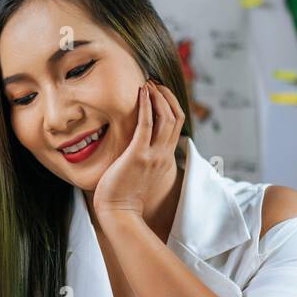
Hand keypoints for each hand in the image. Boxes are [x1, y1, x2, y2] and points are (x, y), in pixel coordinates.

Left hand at [92, 80, 184, 220]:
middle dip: (167, 96)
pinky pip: (146, 125)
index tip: (160, 92)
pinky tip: (141, 92)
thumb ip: (143, 159)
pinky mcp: (138, 156)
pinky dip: (145, 106)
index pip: (177, 125)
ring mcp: (153, 155)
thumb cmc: (122, 196)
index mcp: (165, 159)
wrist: (119, 213)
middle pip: (176, 117)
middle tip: (155, 82)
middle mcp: (163, 155)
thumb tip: (134, 147)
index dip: (171, 105)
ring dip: (158, 97)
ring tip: (148, 83)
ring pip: (166, 118)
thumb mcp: (140, 174)